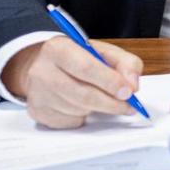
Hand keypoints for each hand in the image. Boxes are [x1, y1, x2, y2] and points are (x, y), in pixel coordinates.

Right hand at [2, 36, 143, 129]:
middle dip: (111, 103)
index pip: (86, 67)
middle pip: (83, 94)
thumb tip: (132, 85)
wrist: (46, 68)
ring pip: (79, 110)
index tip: (128, 92)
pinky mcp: (38, 112)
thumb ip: (126, 63)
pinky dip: (83, 116)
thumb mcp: (104, 52)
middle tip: (129, 106)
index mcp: (58, 48)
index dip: (110, 81)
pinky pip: (71, 121)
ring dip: (97, 109)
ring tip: (100, 99)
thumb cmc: (79, 60)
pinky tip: (81, 105)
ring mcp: (37, 94)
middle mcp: (41, 71)